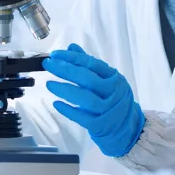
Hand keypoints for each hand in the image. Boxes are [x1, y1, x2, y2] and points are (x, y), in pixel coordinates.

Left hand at [43, 43, 144, 157]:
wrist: (126, 127)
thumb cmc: (111, 100)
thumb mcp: (104, 79)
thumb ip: (87, 64)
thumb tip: (71, 47)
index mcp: (114, 77)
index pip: (91, 63)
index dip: (71, 58)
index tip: (55, 55)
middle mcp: (114, 92)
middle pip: (88, 79)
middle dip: (65, 70)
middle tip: (48, 65)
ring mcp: (109, 109)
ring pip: (86, 99)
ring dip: (65, 90)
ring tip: (49, 84)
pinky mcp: (102, 125)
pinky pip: (83, 118)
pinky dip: (69, 110)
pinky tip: (57, 104)